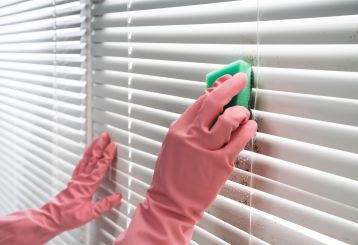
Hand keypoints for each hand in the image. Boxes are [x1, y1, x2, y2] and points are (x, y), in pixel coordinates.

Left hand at [0, 132, 120, 244]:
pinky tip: (87, 155)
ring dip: (92, 148)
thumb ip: (105, 205)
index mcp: (87, 186)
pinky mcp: (73, 181)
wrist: (51, 218)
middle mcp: (81, 180)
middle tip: (105, 136)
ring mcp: (76, 179)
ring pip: (86, 159)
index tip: (112, 146)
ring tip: (97, 140)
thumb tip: (117, 197)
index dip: (107, 156)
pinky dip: (85, 157)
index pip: (99, 167)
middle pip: (92, 159)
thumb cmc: (67, 217)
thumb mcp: (90, 214)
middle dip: (99, 146)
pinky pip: (81, 165)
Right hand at [114, 73, 256, 244]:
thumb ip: (189, 128)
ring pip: (229, 119)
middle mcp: (192, 135)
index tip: (225, 81)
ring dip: (241, 111)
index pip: (200, 101)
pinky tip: (250, 125)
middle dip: (231, 85)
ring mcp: (207, 149)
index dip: (216, 87)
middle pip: (214, 102)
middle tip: (240, 79)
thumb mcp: (173, 146)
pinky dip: (248, 129)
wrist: (171, 203)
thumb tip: (207, 111)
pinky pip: (239, 140)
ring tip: (244, 112)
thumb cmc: (171, 176)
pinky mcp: (221, 163)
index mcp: (178, 129)